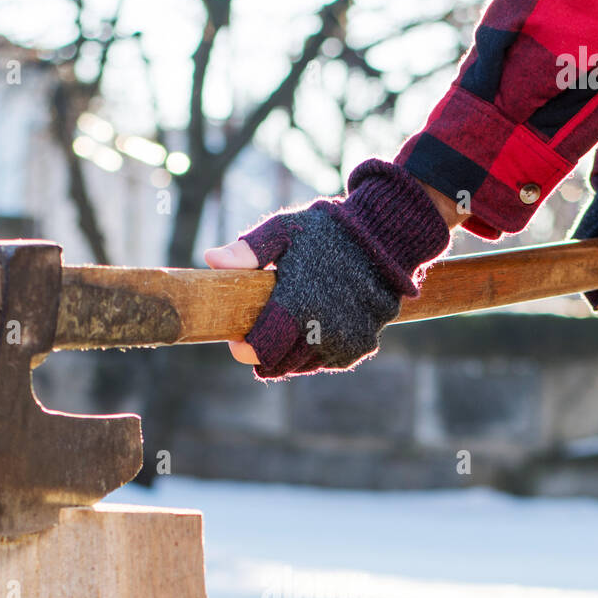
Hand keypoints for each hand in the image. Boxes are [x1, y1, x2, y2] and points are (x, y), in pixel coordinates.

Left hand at [201, 160, 450, 379]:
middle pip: (278, 363)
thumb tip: (211, 260)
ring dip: (289, 353)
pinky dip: (315, 352)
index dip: (244, 349)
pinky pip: (326, 362)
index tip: (238, 338)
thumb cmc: (328, 230)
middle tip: (262, 330)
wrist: (386, 237)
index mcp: (298, 303)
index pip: (260, 348)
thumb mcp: (285, 230)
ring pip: (301, 366)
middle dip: (264, 351)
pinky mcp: (359, 347)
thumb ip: (248, 250)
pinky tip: (312, 329)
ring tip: (288, 326)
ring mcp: (344, 342)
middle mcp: (322, 329)